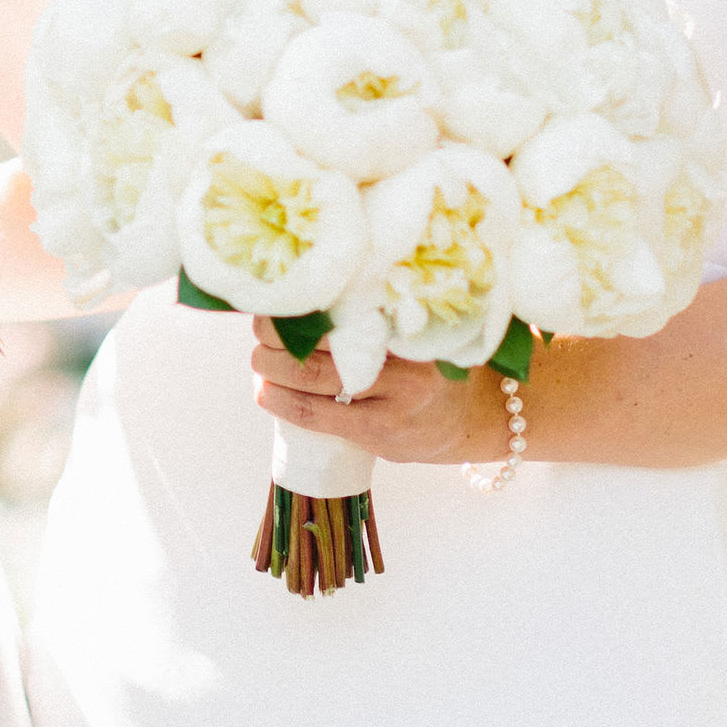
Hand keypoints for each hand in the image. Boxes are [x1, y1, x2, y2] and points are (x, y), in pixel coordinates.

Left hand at [251, 325, 501, 472]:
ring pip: (313, 376)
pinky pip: (317, 415)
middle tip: (260, 329)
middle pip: (323, 337)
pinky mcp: (380, 431)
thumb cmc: (426, 369)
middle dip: (279, 333)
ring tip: (259, 361)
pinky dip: (284, 403)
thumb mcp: (412, 332)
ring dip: (272, 367)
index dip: (303, 300)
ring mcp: (394, 395)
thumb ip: (372, 318)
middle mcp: (403, 354)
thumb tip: (301, 301)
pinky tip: (266, 394)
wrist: (467, 421)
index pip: (345, 302)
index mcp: (408, 321)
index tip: (277, 295)